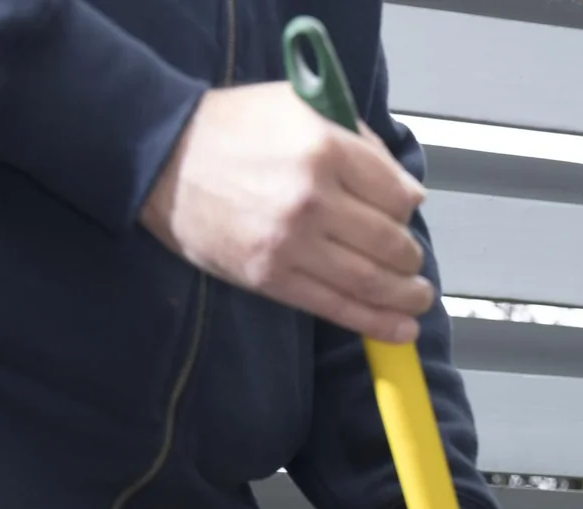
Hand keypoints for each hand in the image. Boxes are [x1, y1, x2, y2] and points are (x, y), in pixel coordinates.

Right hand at [140, 84, 433, 342]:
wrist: (164, 159)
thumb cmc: (233, 129)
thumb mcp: (297, 105)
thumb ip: (354, 138)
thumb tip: (402, 188)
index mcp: (323, 148)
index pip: (395, 191)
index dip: (408, 205)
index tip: (406, 212)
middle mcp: (313, 199)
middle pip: (389, 241)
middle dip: (409, 255)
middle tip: (411, 260)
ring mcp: (293, 245)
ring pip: (371, 281)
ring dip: (406, 295)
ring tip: (418, 297)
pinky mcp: (274, 280)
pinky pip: (339, 308)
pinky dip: (378, 323)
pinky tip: (402, 329)